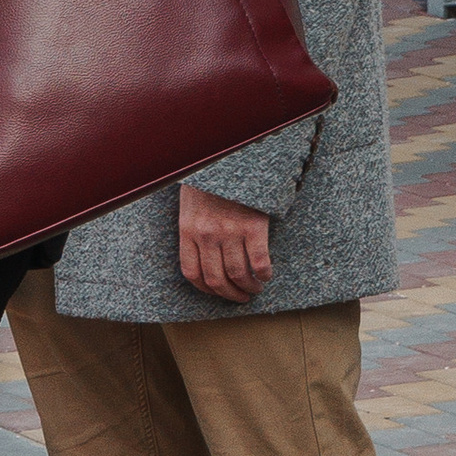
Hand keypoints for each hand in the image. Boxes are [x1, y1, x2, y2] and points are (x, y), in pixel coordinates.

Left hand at [178, 182, 271, 301]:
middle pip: (216, 280)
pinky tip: (266, 275)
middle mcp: (207, 235)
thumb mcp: (190, 204)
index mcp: (188, 230)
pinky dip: (264, 274)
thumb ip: (193, 229)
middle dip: (230, 295)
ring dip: (249, 287)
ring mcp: (230, 231)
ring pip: (239, 274)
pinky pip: (259, 261)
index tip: (217, 292)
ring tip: (256, 288)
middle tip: (241, 297)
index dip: (206, 289)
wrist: (228, 157)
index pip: (192, 273)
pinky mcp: (253, 226)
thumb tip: (201, 257)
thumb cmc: (209, 180)